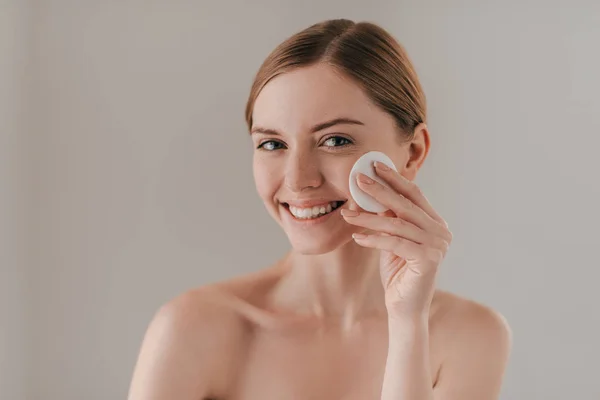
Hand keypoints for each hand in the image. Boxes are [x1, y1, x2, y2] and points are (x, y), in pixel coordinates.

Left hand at [341, 161, 452, 319]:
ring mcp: (438, 245)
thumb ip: (389, 217)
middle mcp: (441, 231)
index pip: (414, 194)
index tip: (374, 165)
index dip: (394, 178)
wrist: (404, 308)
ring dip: (368, 217)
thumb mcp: (392, 239)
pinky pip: (394, 242)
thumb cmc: (398, 272)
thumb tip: (370, 191)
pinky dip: (373, 238)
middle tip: (357, 179)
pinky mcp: (428, 260)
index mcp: (436, 223)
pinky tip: (356, 237)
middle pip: (405, 204)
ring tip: (347, 213)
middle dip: (379, 189)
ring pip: (396, 223)